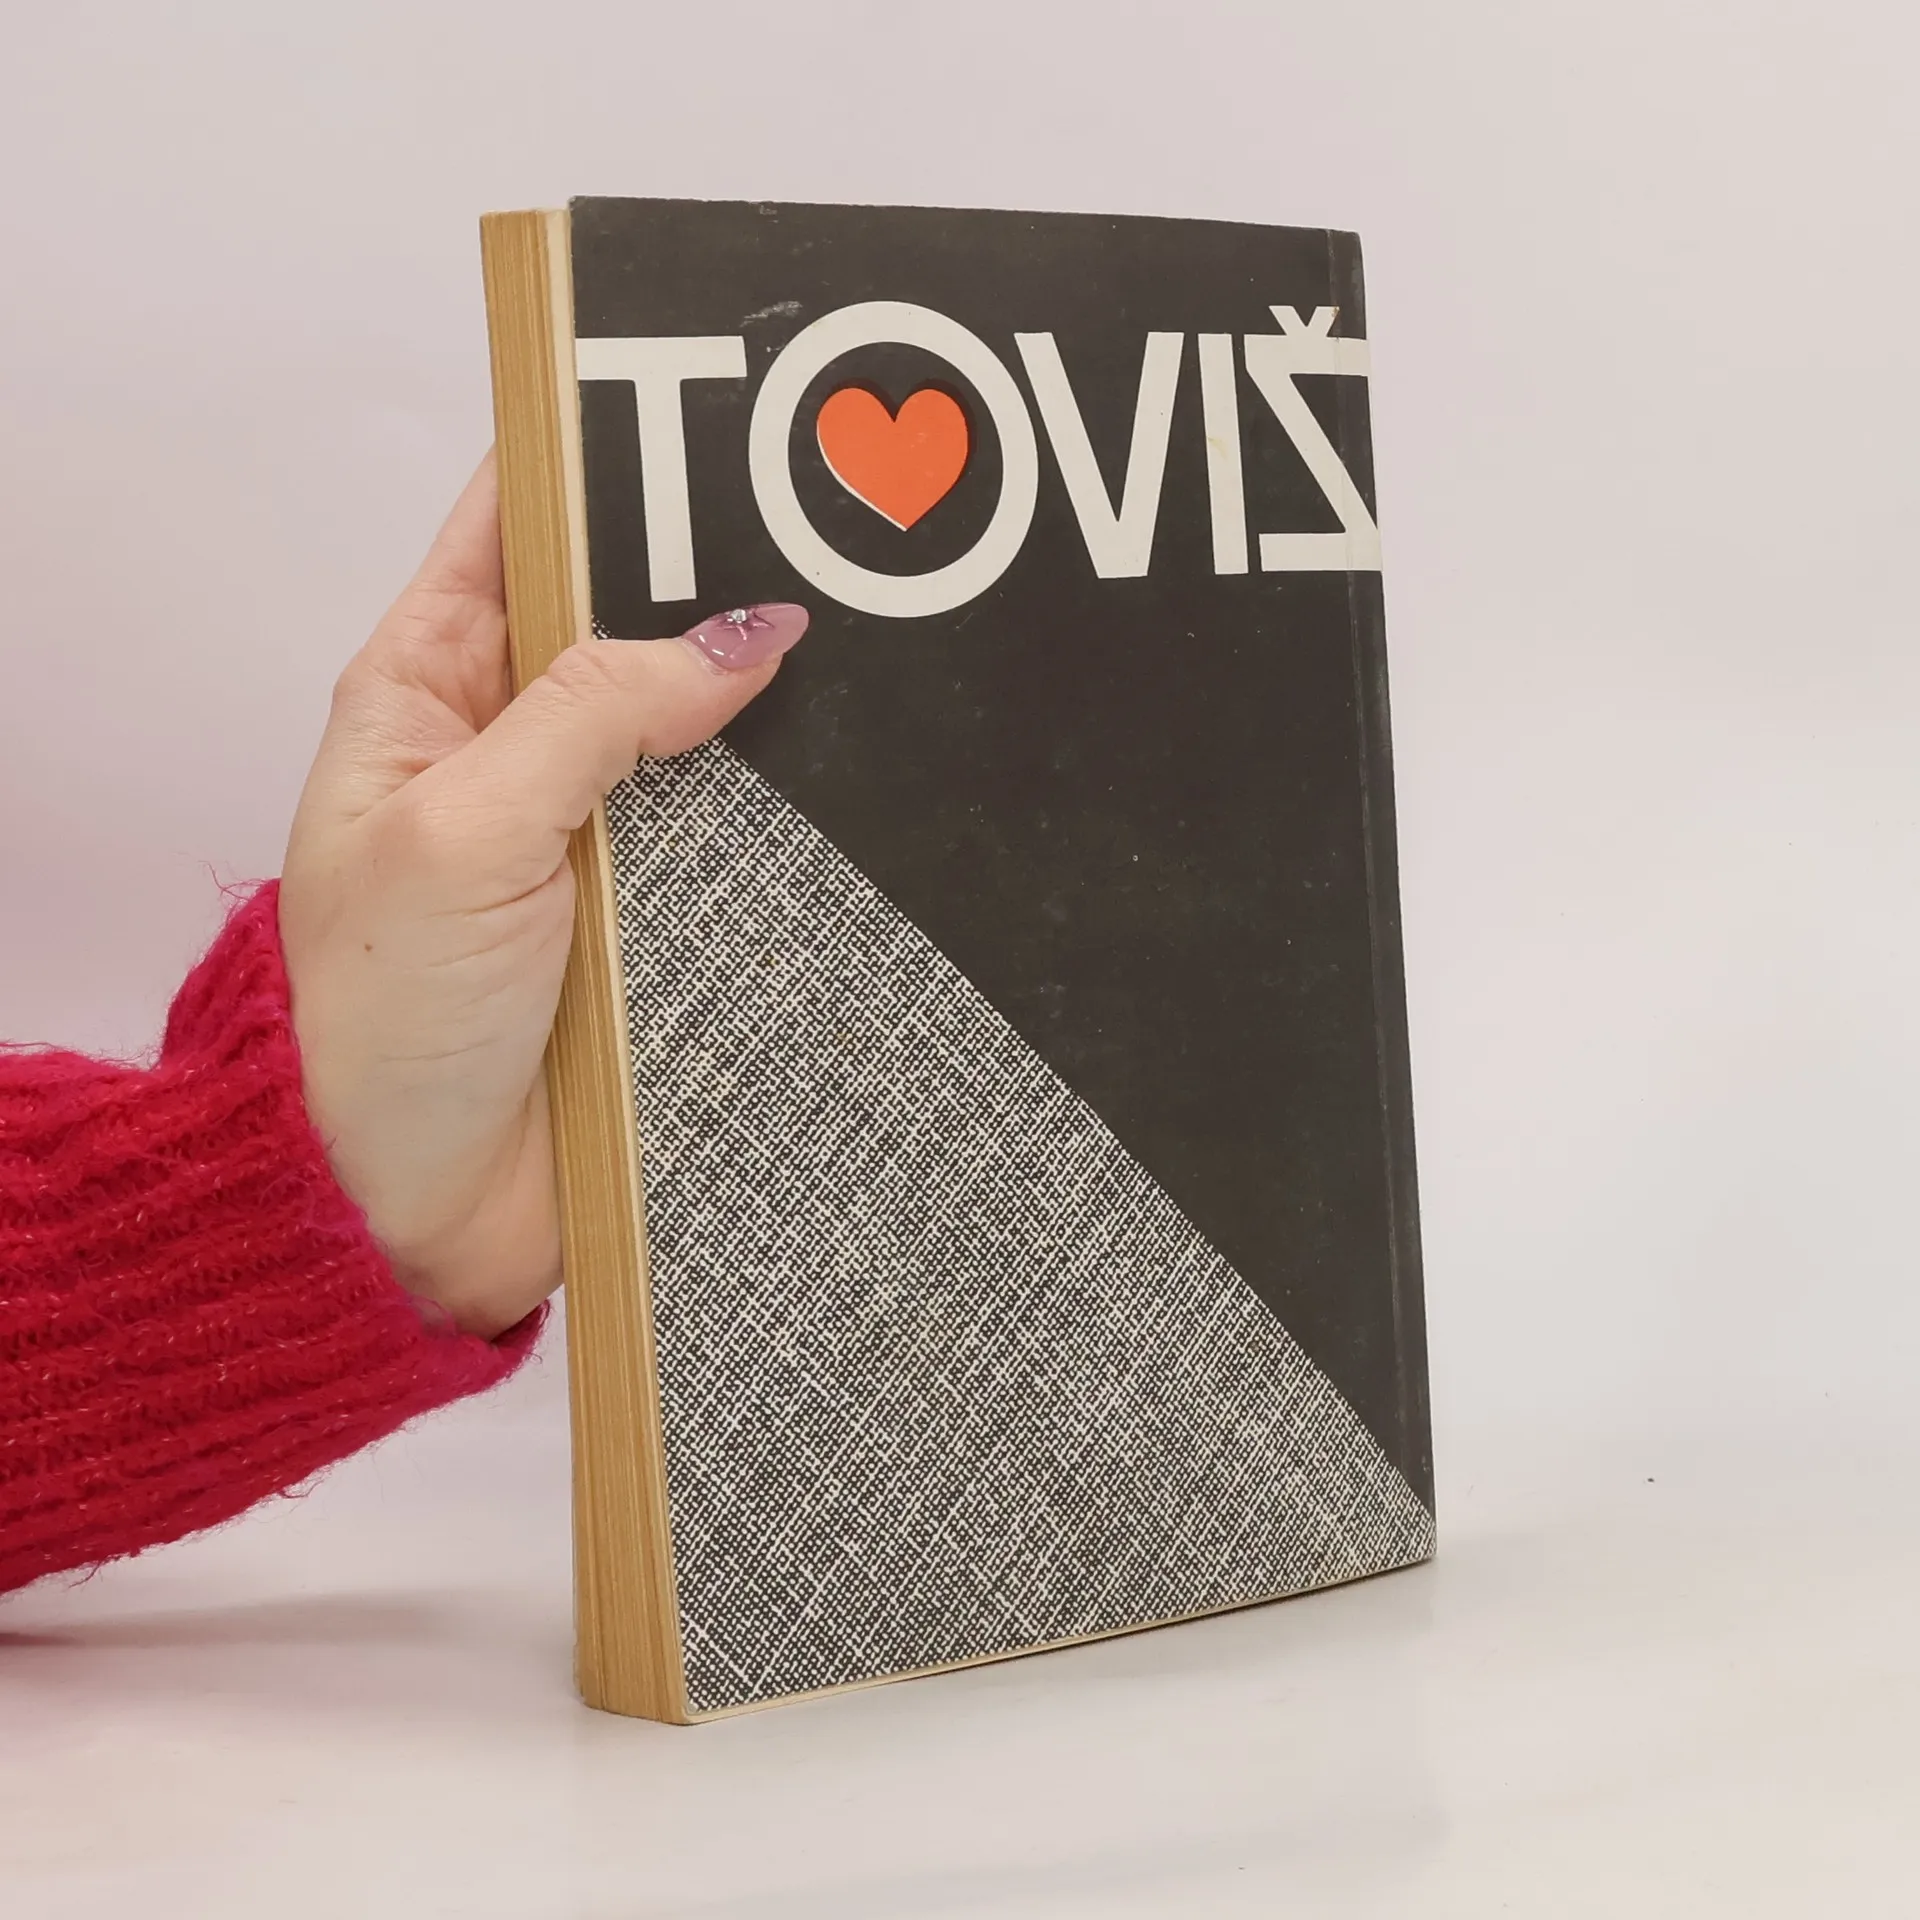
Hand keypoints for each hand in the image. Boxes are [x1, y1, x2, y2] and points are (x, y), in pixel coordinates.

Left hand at [279, 456, 806, 1336]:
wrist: (420, 1207)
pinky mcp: (664, 909)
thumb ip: (596, 713)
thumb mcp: (465, 832)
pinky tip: (855, 767)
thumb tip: (740, 632)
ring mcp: (599, 828)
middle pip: (627, 614)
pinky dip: (789, 800)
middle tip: (819, 511)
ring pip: (700, 722)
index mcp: (429, 692)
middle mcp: (520, 745)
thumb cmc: (387, 1021)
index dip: (589, 455)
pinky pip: (739, 828)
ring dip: (764, 695)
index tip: (688, 394)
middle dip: (708, 568)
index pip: (510, 527)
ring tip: (866, 625)